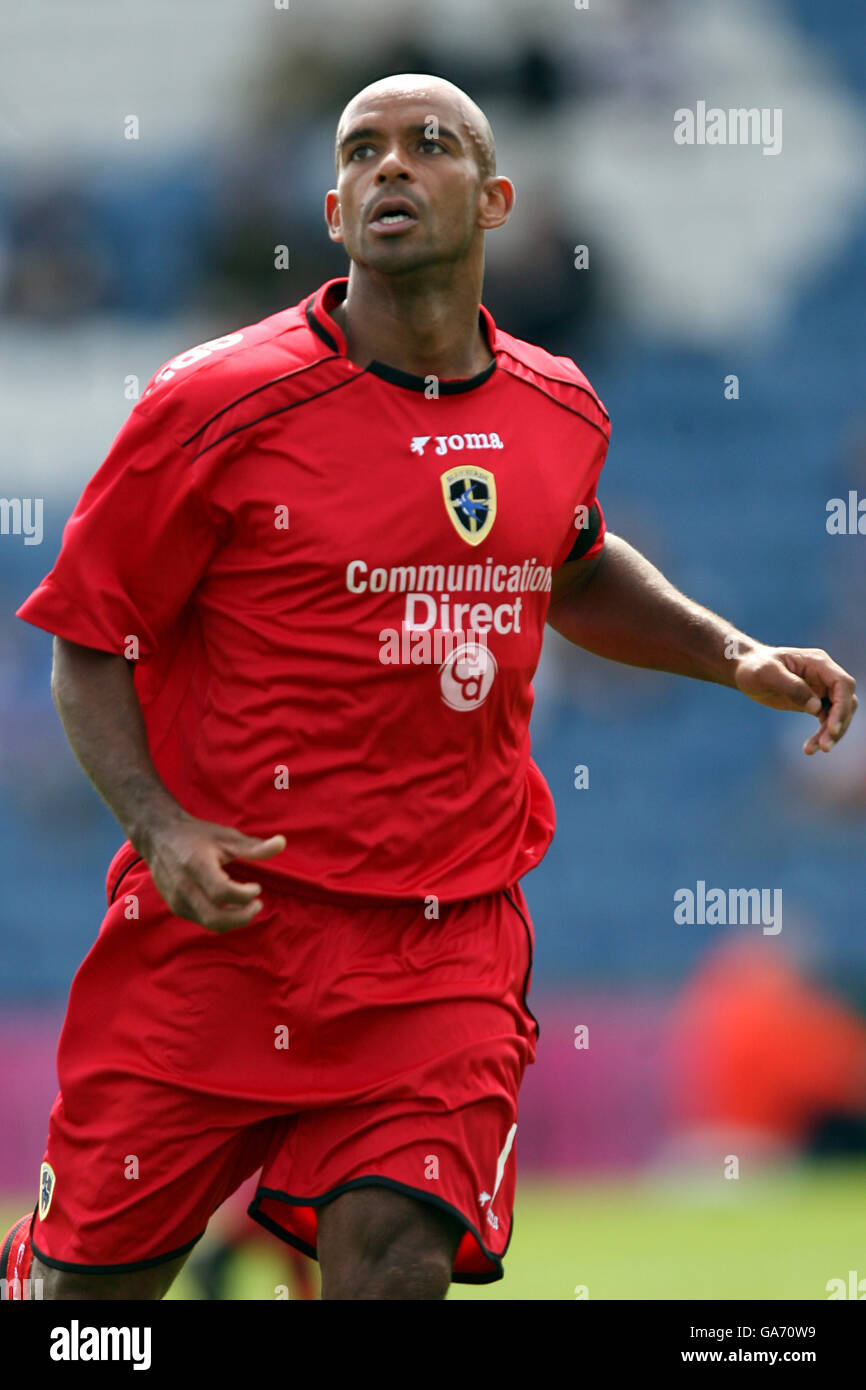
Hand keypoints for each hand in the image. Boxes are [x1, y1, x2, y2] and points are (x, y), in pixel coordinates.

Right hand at [143, 814, 286, 931]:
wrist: (158, 836)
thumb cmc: (196, 835)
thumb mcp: (225, 837)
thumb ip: (253, 847)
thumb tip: (282, 843)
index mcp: (197, 866)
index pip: (222, 892)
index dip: (244, 895)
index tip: (257, 887)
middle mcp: (184, 887)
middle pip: (215, 917)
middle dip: (242, 917)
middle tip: (258, 905)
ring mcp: (177, 899)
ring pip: (209, 923)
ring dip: (233, 920)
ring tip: (247, 905)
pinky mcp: (175, 906)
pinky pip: (202, 921)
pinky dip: (220, 919)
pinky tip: (231, 906)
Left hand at [733, 644, 856, 754]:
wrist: (745, 670)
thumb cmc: (754, 667)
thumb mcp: (766, 673)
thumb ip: (791, 687)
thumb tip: (816, 708)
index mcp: (818, 662)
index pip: (842, 684)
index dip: (842, 706)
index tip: (831, 728)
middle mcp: (824, 675)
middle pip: (846, 701)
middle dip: (838, 724)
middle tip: (824, 747)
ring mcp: (821, 689)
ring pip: (838, 714)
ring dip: (830, 734)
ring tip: (811, 750)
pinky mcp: (815, 702)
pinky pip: (826, 721)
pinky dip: (821, 735)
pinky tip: (809, 748)